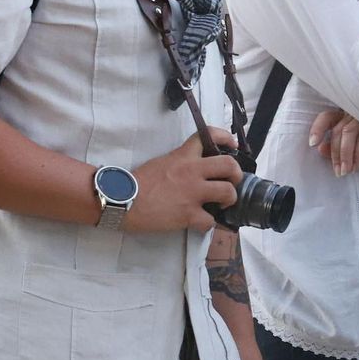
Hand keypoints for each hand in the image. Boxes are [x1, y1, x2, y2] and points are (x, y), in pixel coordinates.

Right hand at [122, 130, 243, 233]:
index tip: (232, 145)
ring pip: (228, 192)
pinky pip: (210, 221)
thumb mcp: (162, 161)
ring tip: (221, 204)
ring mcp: (192, 193)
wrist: (122, 199)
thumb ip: (181, 162)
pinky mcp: (188, 214)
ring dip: (228, 199)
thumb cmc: (137, 181)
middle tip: (231, 182)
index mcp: (183, 156)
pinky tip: (201, 222)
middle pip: (229, 165)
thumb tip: (194, 170)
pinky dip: (208, 223)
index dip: (226, 138)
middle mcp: (192, 171)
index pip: (209, 136)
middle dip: (236, 175)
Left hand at [307, 109, 358, 176]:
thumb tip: (320, 149)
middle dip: (334, 153)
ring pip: (347, 132)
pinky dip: (357, 155)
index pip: (328, 116)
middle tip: (338, 172)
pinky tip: (358, 166)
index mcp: (350, 117)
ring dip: (344, 155)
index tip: (312, 144)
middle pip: (337, 129)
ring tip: (345, 172)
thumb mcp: (358, 153)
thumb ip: (339, 150)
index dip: (318, 128)